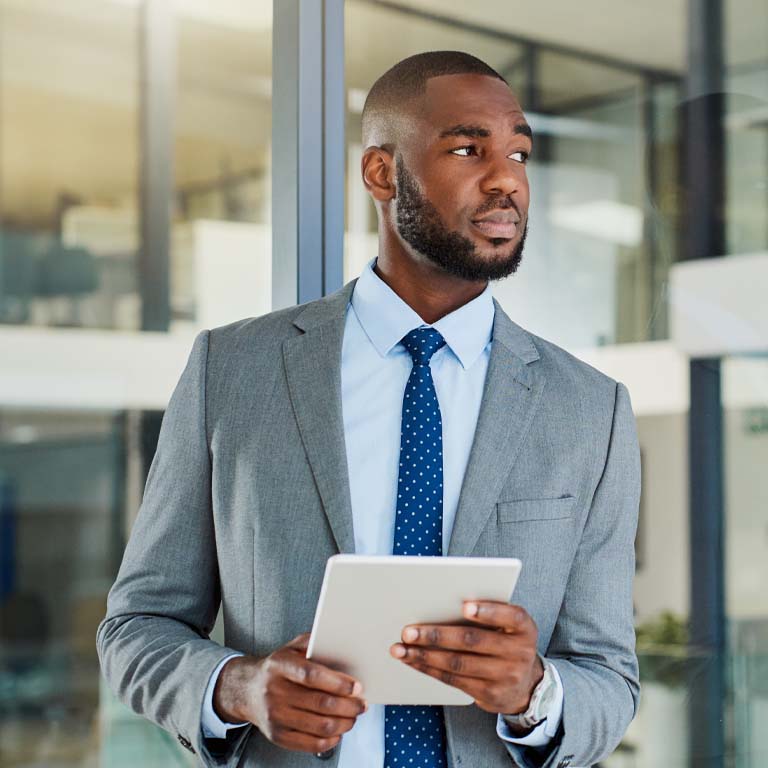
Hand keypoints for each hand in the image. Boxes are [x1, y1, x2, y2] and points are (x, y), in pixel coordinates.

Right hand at [213, 633, 366, 753]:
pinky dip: (331, 739)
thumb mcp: (291, 647)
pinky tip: (338, 730)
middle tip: (361, 704)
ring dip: (344, 723)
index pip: (312, 675)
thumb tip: (342, 643)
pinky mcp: (277, 736)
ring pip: (320, 726)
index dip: (338, 682)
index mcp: (279, 665)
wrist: (246, 689)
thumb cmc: (276, 667)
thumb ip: (313, 642)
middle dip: (348, 706)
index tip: (356, 686)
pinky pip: (311, 743)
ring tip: (353, 716)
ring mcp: (275, 717)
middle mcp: (274, 692)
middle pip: (320, 703)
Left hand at [389, 601, 543, 714]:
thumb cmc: (508, 641)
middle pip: (472, 641)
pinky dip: (429, 669)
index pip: (510, 616)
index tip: (465, 606)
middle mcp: (519, 652)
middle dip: (436, 635)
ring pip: (458, 664)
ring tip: (401, 649)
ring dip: (424, 656)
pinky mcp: (489, 694)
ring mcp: (505, 676)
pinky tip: (413, 661)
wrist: (527, 685)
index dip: (488, 611)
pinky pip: (453, 680)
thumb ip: (489, 611)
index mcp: (524, 627)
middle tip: (408, 631)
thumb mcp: (510, 624)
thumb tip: (442, 602)